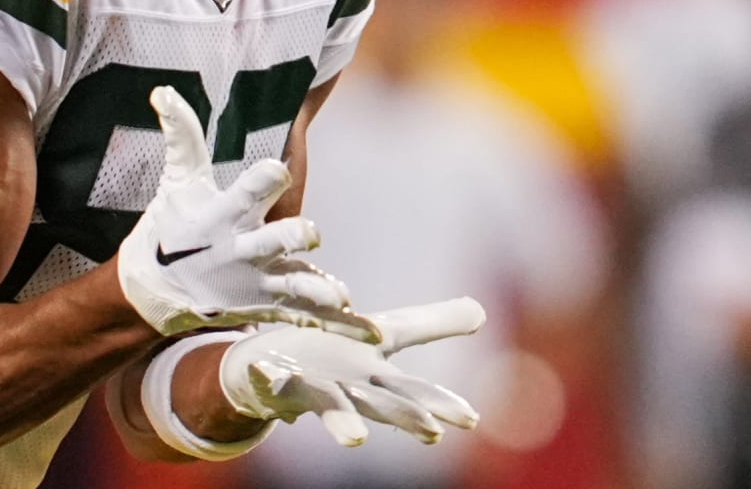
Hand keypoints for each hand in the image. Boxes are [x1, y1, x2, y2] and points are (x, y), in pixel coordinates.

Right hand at [118, 85, 378, 340]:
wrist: (156, 292)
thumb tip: (163, 89)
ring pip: (294, 288)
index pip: (245, 192)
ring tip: (340, 296)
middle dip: (290, 238)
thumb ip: (181, 134)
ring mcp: (258, 284)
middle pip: (272, 243)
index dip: (263, 179)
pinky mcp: (269, 308)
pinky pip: (305, 317)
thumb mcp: (178, 179)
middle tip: (309, 231)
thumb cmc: (171, 226)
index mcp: (222, 216)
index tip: (280, 166)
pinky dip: (334, 325)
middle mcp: (241, 251)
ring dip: (317, 291)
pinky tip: (364, 329)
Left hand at [219, 296, 485, 446]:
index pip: (414, 392)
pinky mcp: (277, 382)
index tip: (471, 419)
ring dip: (343, 423)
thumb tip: (482, 310)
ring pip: (331, 406)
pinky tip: (268, 373)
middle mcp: (348, 390)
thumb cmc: (335, 357)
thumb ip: (431, 325)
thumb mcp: (385, 333)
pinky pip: (273, 381)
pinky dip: (271, 378)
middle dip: (406, 417)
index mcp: (375, 378)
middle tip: (431, 432)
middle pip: (381, 404)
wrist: (270, 366)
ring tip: (355, 439)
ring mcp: (312, 389)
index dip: (440, 403)